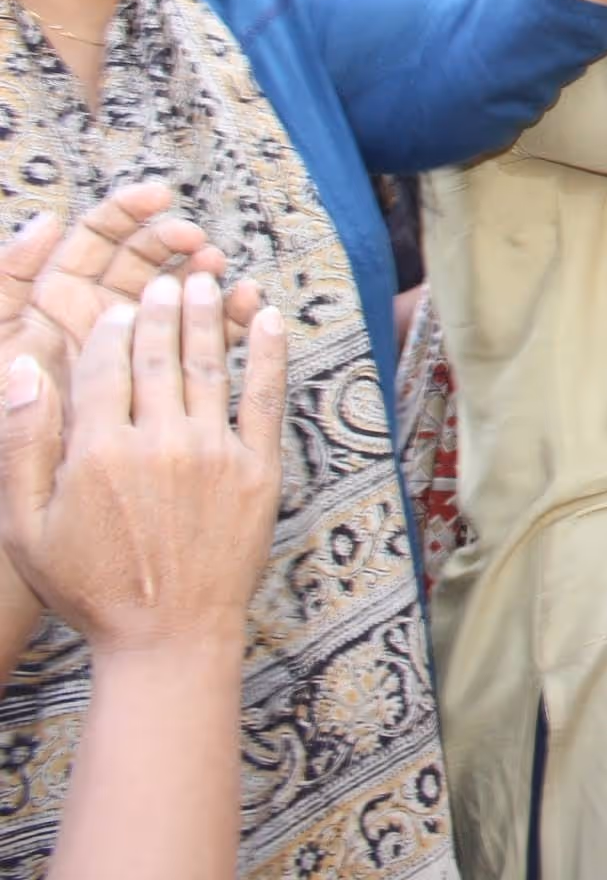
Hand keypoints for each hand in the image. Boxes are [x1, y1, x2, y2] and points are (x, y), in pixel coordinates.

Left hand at [0, 184, 242, 360]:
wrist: (24, 490)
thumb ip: (7, 278)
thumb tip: (44, 222)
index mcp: (54, 298)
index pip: (93, 240)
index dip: (127, 212)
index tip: (159, 197)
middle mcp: (95, 314)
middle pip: (141, 262)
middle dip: (174, 244)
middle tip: (199, 243)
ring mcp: (131, 347)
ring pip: (174, 299)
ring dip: (204, 280)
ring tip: (225, 275)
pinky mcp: (159, 384)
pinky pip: (198, 347)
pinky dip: (226, 327)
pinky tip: (249, 312)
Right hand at [0, 189, 242, 668]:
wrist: (169, 637)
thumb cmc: (91, 587)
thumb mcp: (28, 525)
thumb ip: (24, 443)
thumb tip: (22, 367)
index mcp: (97, 452)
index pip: (104, 366)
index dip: (111, 330)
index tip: (116, 308)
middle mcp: (158, 443)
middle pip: (159, 357)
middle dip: (160, 312)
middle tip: (163, 283)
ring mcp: (214, 453)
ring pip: (209, 366)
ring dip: (208, 317)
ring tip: (204, 283)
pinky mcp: (258, 469)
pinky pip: (264, 397)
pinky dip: (267, 352)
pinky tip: (267, 319)